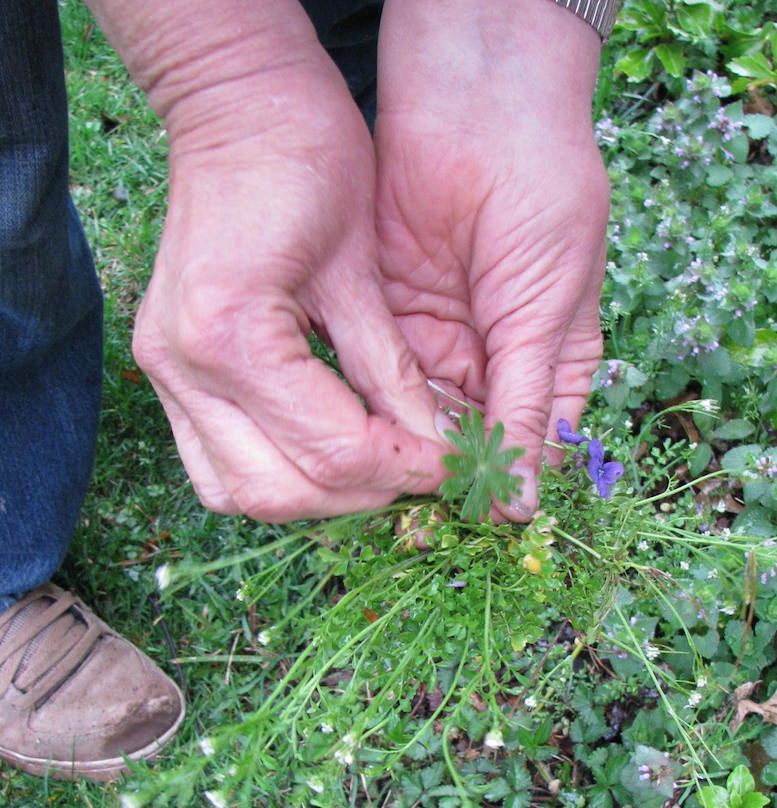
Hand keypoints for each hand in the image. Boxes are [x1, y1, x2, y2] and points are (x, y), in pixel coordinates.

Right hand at [128, 20, 446, 521]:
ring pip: (238, 492)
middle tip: (420, 474)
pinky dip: (275, 472)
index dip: (404, 468)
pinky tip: (326, 450)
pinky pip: (216, 463)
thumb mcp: (362, 270)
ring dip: (314, 496)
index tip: (452, 466)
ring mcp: (165, 373)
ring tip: (376, 469)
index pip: (333, 450)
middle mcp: (182, 369)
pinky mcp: (169, 371)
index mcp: (231, 334)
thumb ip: (389, 369)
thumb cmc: (306, 161)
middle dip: (361, 494)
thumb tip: (431, 443)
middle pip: (278, 491)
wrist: (238, 110)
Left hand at [375, 0, 610, 518]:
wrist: (480, 115)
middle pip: (467, 436)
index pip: (525, 442)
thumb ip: (528, 403)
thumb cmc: (541, 203)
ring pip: (419, 416)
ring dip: (406, 444)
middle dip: (446, 466)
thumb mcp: (546, 308)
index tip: (476, 511)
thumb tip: (525, 501)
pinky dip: (374, 406)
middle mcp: (489, 360)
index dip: (504, 477)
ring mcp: (438, 340)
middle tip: (421, 500)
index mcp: (546, 363)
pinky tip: (361, 434)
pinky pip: (379, 378)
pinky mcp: (388, 317)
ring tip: (387, 477)